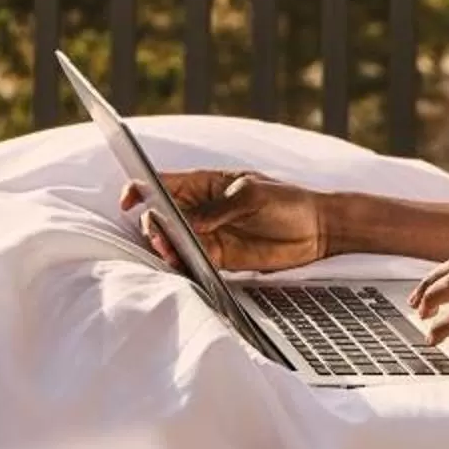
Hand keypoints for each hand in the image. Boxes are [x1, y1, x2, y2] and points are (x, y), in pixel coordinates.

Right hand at [125, 170, 334, 272]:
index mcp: (205, 183)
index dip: (141, 189)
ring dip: (166, 248)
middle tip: (161, 236)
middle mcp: (201, 209)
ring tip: (170, 252)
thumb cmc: (287, 201)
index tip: (130, 201)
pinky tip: (184, 266)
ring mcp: (209, 234)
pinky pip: (192, 261)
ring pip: (174, 241)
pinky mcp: (220, 257)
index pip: (163, 182)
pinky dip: (184, 265)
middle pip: (161, 215)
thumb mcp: (252, 196)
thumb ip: (218, 210)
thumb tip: (189, 222)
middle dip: (154, 226)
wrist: (317, 229)